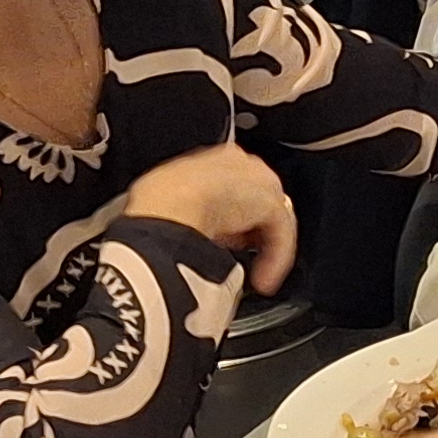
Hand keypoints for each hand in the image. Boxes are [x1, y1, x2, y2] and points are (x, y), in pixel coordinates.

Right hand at [125, 143, 297, 294]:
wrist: (165, 209)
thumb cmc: (156, 205)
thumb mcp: (171, 199)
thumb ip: (190, 207)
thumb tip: (191, 230)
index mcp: (218, 158)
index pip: (236, 188)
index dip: (232, 218)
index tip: (223, 240)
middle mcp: (243, 164)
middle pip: (260, 202)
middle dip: (252, 232)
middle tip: (238, 257)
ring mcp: (261, 183)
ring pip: (273, 222)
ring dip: (266, 251)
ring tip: (255, 275)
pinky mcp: (272, 207)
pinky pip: (280, 237)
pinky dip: (274, 261)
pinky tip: (262, 279)